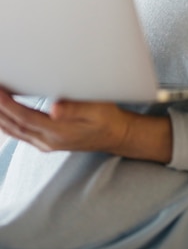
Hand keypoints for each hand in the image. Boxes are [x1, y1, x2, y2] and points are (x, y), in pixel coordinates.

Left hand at [0, 89, 172, 161]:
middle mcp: (49, 141)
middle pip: (14, 126)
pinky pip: (20, 134)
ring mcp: (46, 144)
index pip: (25, 118)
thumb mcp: (97, 109)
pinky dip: (7, 123)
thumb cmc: (107, 119)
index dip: (8, 104)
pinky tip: (3, 115)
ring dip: (0, 116)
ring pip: (14, 132)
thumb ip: (75, 109)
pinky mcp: (46, 142)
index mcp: (59, 132)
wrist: (115, 135)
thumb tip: (54, 109)